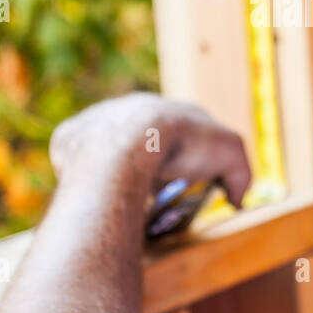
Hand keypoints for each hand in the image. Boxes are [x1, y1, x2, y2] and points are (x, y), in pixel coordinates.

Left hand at [49, 92, 251, 207]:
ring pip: (109, 151)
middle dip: (150, 169)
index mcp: (167, 109)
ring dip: (116, 174)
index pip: (182, 134)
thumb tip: (237, 199)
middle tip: (154, 200)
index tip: (188, 190)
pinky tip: (96, 197)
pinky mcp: (73, 138)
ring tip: (124, 203)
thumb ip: (240, 174)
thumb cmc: (182, 144)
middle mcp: (131, 109)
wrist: (128, 143)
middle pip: (143, 143)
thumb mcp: (229, 154)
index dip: (188, 162)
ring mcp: (98, 121)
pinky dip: (88, 177)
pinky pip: (79, 159)